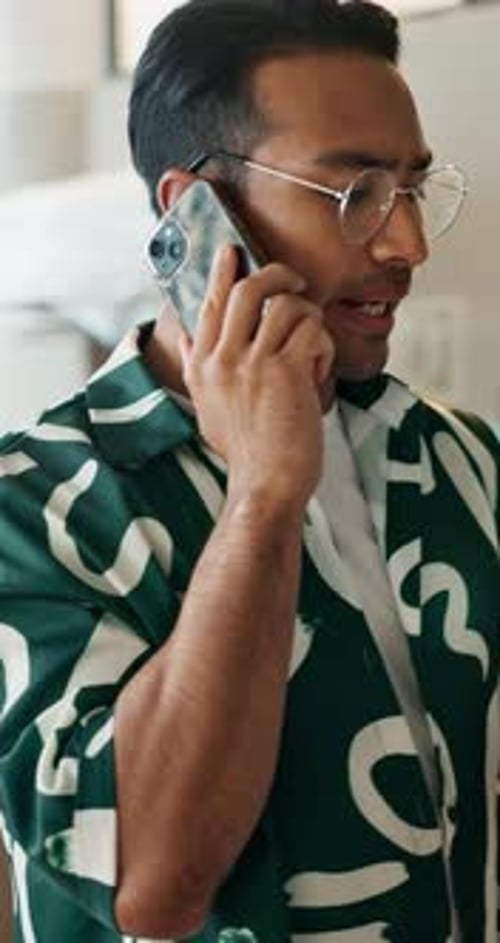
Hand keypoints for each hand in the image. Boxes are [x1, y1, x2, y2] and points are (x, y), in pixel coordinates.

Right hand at [178, 245, 334, 512]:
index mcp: (202, 365)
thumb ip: (196, 366)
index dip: (223, 272)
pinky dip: (324, 346)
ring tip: (312, 345)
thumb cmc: (244, 451)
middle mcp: (222, 359)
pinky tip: (320, 370)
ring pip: (286, 305)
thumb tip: (184, 334)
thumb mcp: (207, 406)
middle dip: (277, 276)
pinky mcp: (285, 372)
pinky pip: (312, 331)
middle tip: (295, 282)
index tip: (232, 251)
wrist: (265, 484)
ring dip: (308, 319)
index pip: (212, 304)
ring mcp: (252, 364)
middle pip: (247, 290)